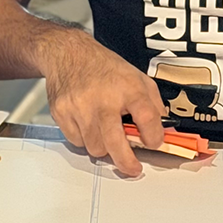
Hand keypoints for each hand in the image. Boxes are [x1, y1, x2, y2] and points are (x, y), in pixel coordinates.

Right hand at [39, 31, 163, 177]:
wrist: (68, 54)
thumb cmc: (104, 67)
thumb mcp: (138, 77)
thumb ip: (152, 103)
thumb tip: (160, 129)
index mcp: (128, 88)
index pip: (147, 119)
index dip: (153, 138)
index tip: (154, 143)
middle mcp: (103, 99)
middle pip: (115, 143)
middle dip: (126, 162)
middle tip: (133, 168)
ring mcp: (80, 107)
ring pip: (94, 147)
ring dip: (104, 148)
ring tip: (106, 136)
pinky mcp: (62, 113)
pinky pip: (76, 141)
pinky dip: (85, 139)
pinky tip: (88, 126)